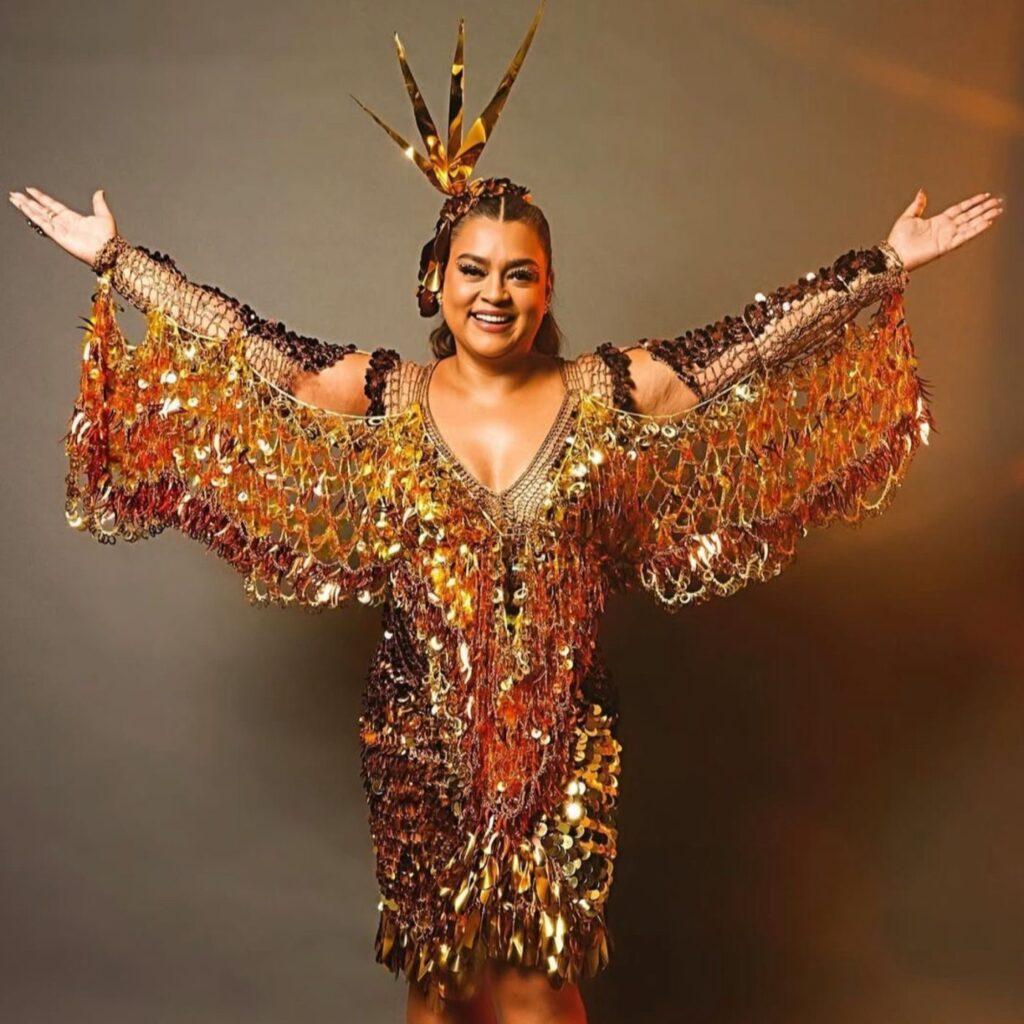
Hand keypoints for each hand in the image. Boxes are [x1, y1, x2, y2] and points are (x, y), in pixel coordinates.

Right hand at [8, 186, 117, 267]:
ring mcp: (60, 230)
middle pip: (42, 210)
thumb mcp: (103, 214)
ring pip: (39, 215)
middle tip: (15, 194)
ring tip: (14, 198)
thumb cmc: (109, 237)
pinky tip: (25, 208)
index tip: (30, 190)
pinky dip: (33, 216)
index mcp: (73, 218)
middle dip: (28, 202)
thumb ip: (98, 202)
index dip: (41, 198)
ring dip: (26, 207)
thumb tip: (99, 191)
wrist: (110, 251)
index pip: (52, 205)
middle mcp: (64, 224)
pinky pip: (43, 224)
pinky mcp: (59, 236)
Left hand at [886, 188, 1003, 272]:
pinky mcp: (946, 246)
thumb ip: (917, 205)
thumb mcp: (908, 217)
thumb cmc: (897, 240)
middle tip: (997, 202)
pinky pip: (964, 236)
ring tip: (997, 211)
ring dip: (984, 217)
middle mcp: (945, 229)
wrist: (893, 254)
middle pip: (969, 216)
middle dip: (983, 208)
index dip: (972, 202)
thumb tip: (922, 192)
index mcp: (938, 221)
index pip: (960, 209)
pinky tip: (986, 223)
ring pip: (970, 225)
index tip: (984, 196)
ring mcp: (946, 237)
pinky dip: (975, 230)